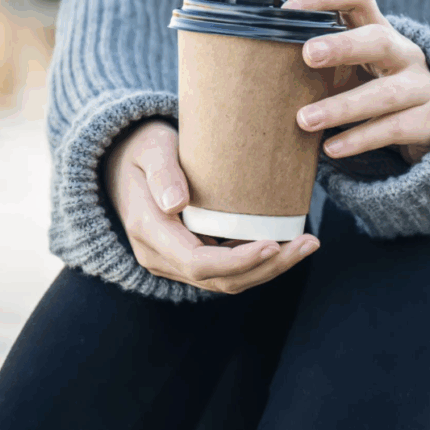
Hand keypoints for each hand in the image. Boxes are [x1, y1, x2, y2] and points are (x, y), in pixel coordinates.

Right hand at [105, 119, 319, 293]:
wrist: (121, 160)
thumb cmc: (142, 148)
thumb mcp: (150, 149)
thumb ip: (162, 173)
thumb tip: (176, 204)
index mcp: (149, 232)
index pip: (198, 263)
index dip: (238, 261)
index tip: (274, 245)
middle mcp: (160, 256)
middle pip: (220, 280)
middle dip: (268, 267)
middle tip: (308, 243)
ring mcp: (174, 260)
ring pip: (227, 280)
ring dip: (269, 268)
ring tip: (307, 244)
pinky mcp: (190, 255)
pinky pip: (226, 269)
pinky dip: (257, 261)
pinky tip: (288, 242)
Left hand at [282, 0, 429, 164]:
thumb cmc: (380, 88)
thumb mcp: (361, 65)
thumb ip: (326, 59)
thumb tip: (261, 61)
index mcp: (381, 30)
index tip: (289, 12)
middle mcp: (405, 54)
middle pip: (379, 40)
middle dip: (343, 46)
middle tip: (307, 55)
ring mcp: (421, 87)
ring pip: (385, 94)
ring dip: (342, 106)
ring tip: (305, 120)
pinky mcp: (427, 121)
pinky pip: (392, 130)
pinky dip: (359, 139)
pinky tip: (331, 148)